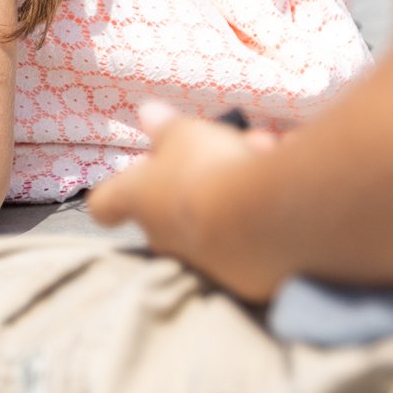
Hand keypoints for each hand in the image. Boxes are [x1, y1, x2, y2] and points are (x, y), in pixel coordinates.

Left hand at [90, 100, 291, 301]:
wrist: (262, 222)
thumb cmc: (209, 169)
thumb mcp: (186, 134)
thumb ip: (167, 127)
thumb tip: (147, 113)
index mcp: (138, 201)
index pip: (106, 204)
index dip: (114, 191)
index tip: (128, 180)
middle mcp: (162, 239)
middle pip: (170, 206)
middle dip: (200, 174)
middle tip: (226, 148)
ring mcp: (202, 263)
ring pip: (218, 215)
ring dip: (239, 185)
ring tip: (265, 153)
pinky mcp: (244, 280)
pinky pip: (251, 234)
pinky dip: (266, 211)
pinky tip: (286, 184)